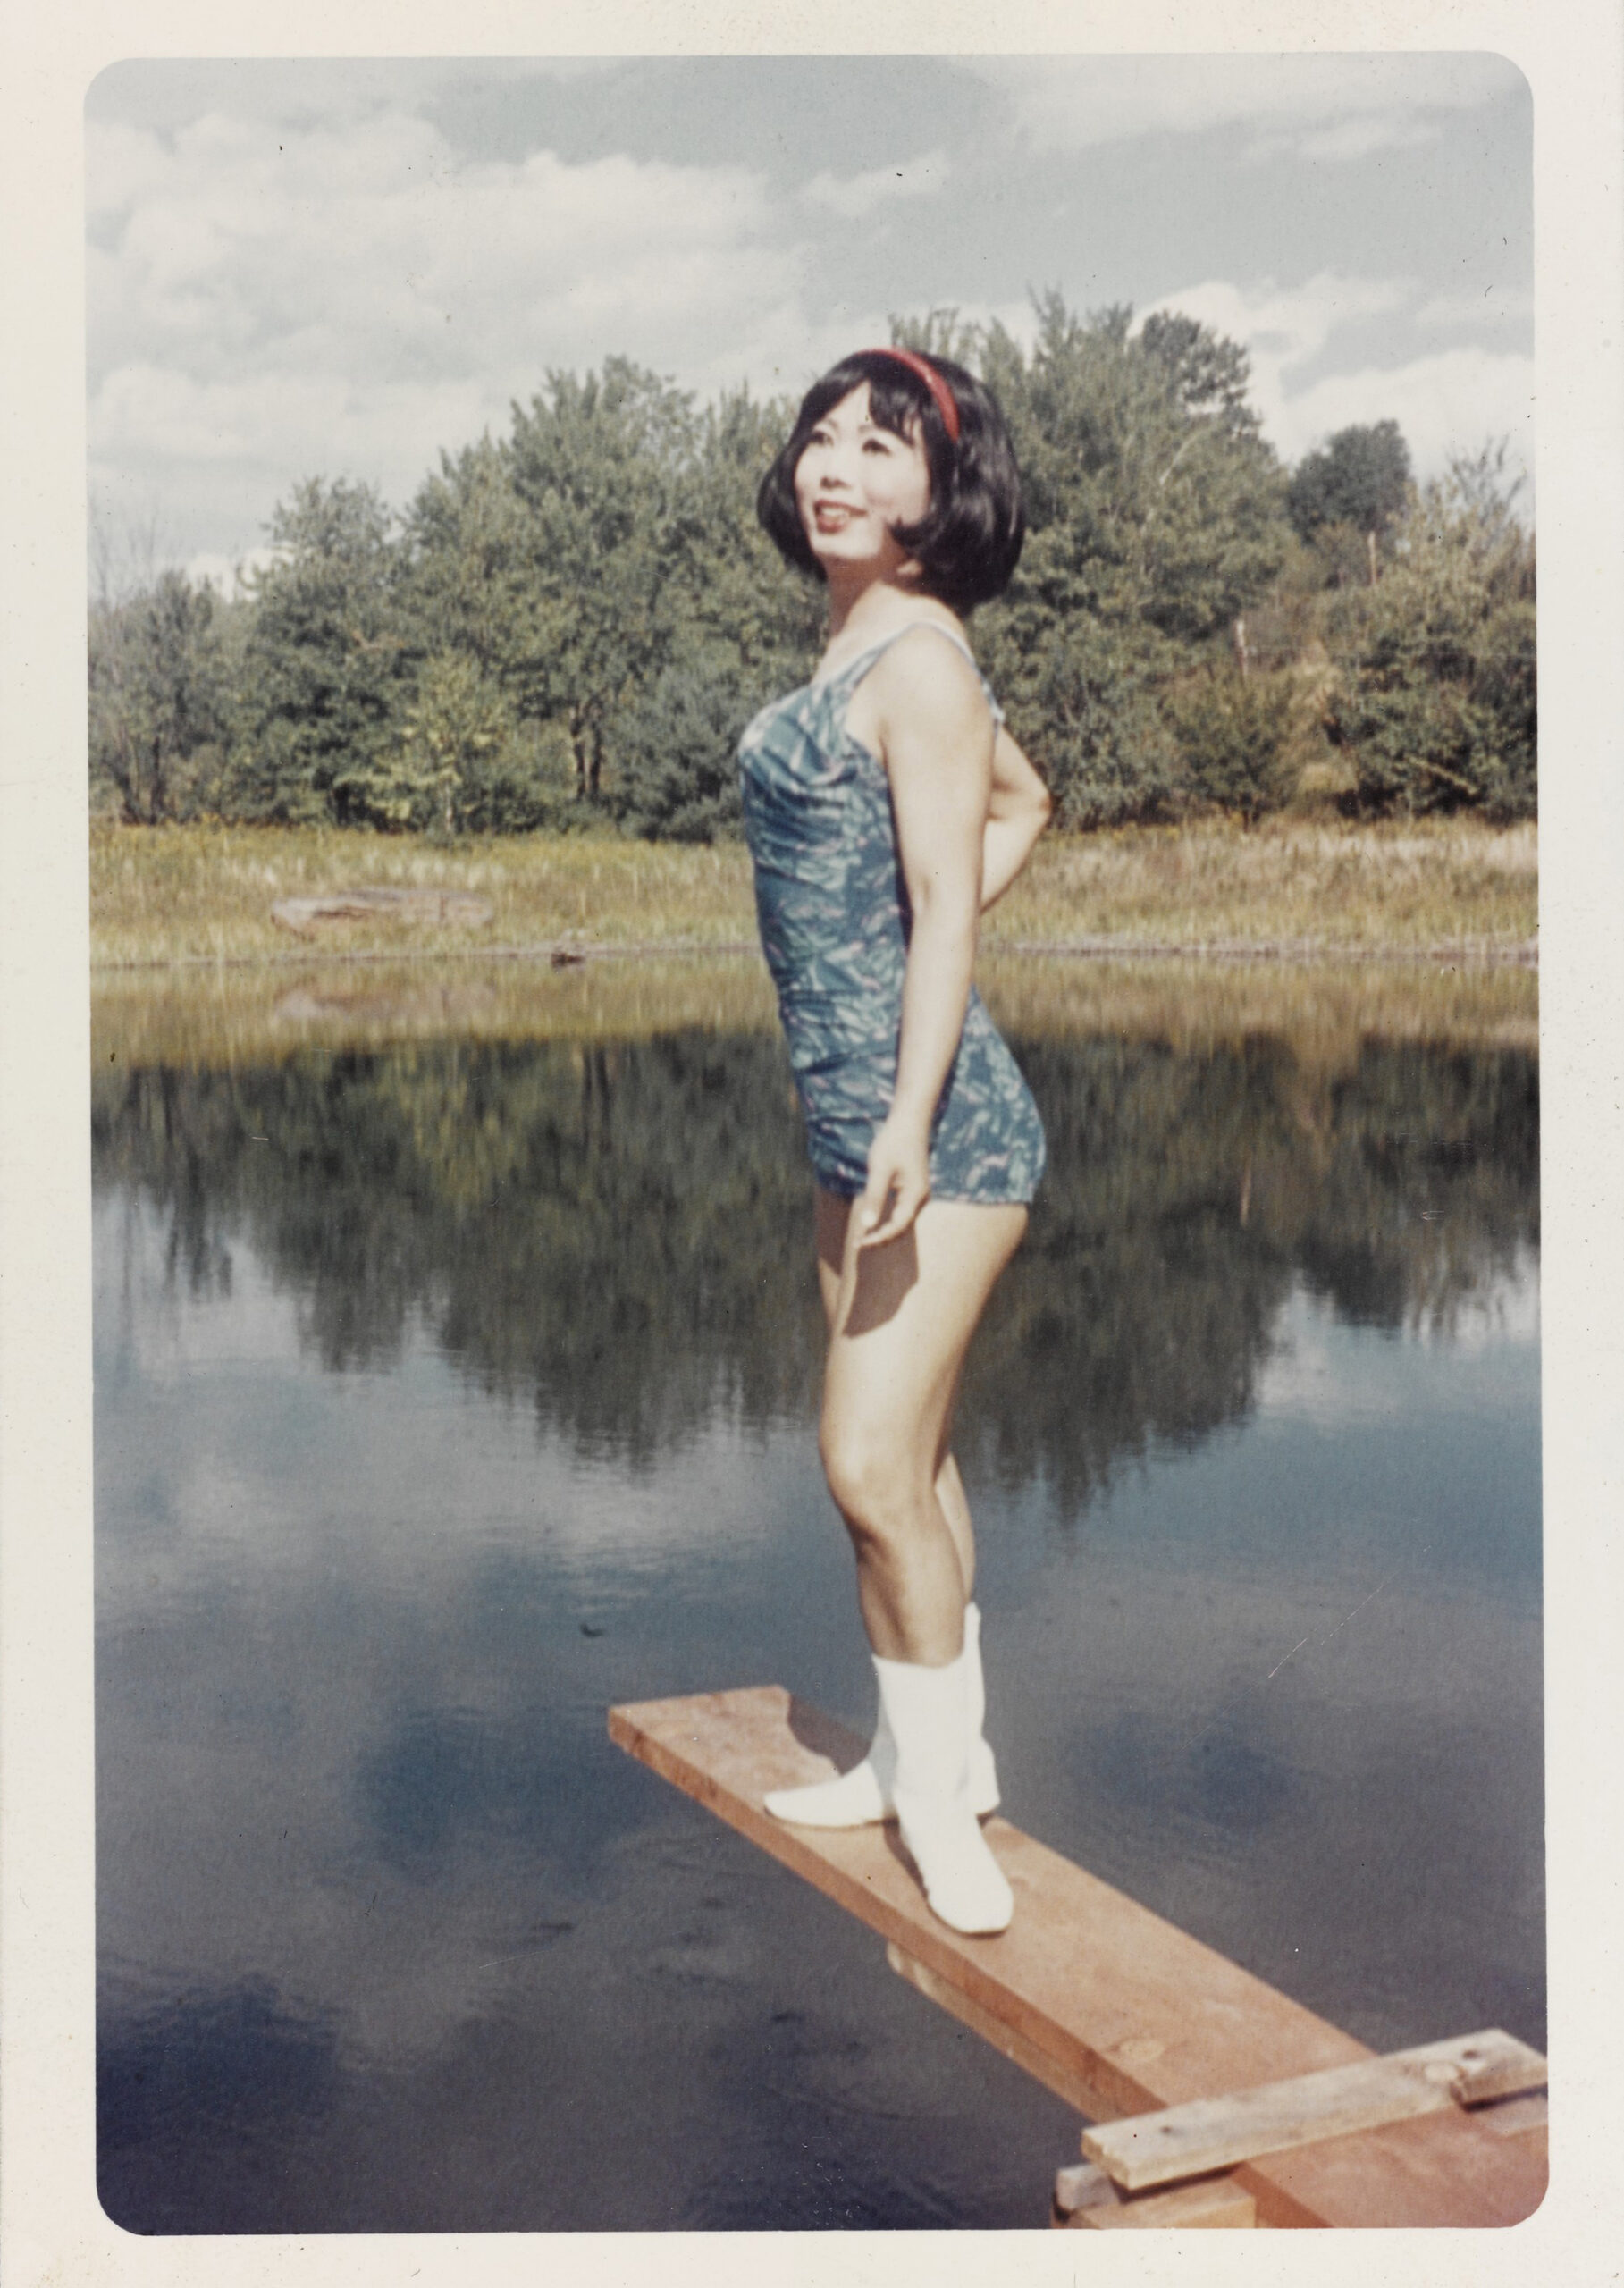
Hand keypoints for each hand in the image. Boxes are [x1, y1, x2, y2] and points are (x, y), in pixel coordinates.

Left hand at [856, 1114, 930, 1246]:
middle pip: (901, 1228)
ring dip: (883, 1231)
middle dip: (880, 1238)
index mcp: (915, 1196)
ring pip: (901, 1221)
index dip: (878, 1238)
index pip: (897, 1227)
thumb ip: (874, 1197)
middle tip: (857, 1244)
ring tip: (863, 1238)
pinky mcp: (912, 1189)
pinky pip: (900, 1211)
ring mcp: (917, 1194)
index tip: (858, 1243)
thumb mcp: (880, 1170)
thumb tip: (867, 1225)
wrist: (909, 1122)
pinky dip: (887, 1220)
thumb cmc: (893, 1142)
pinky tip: (872, 1222)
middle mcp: (920, 1198)